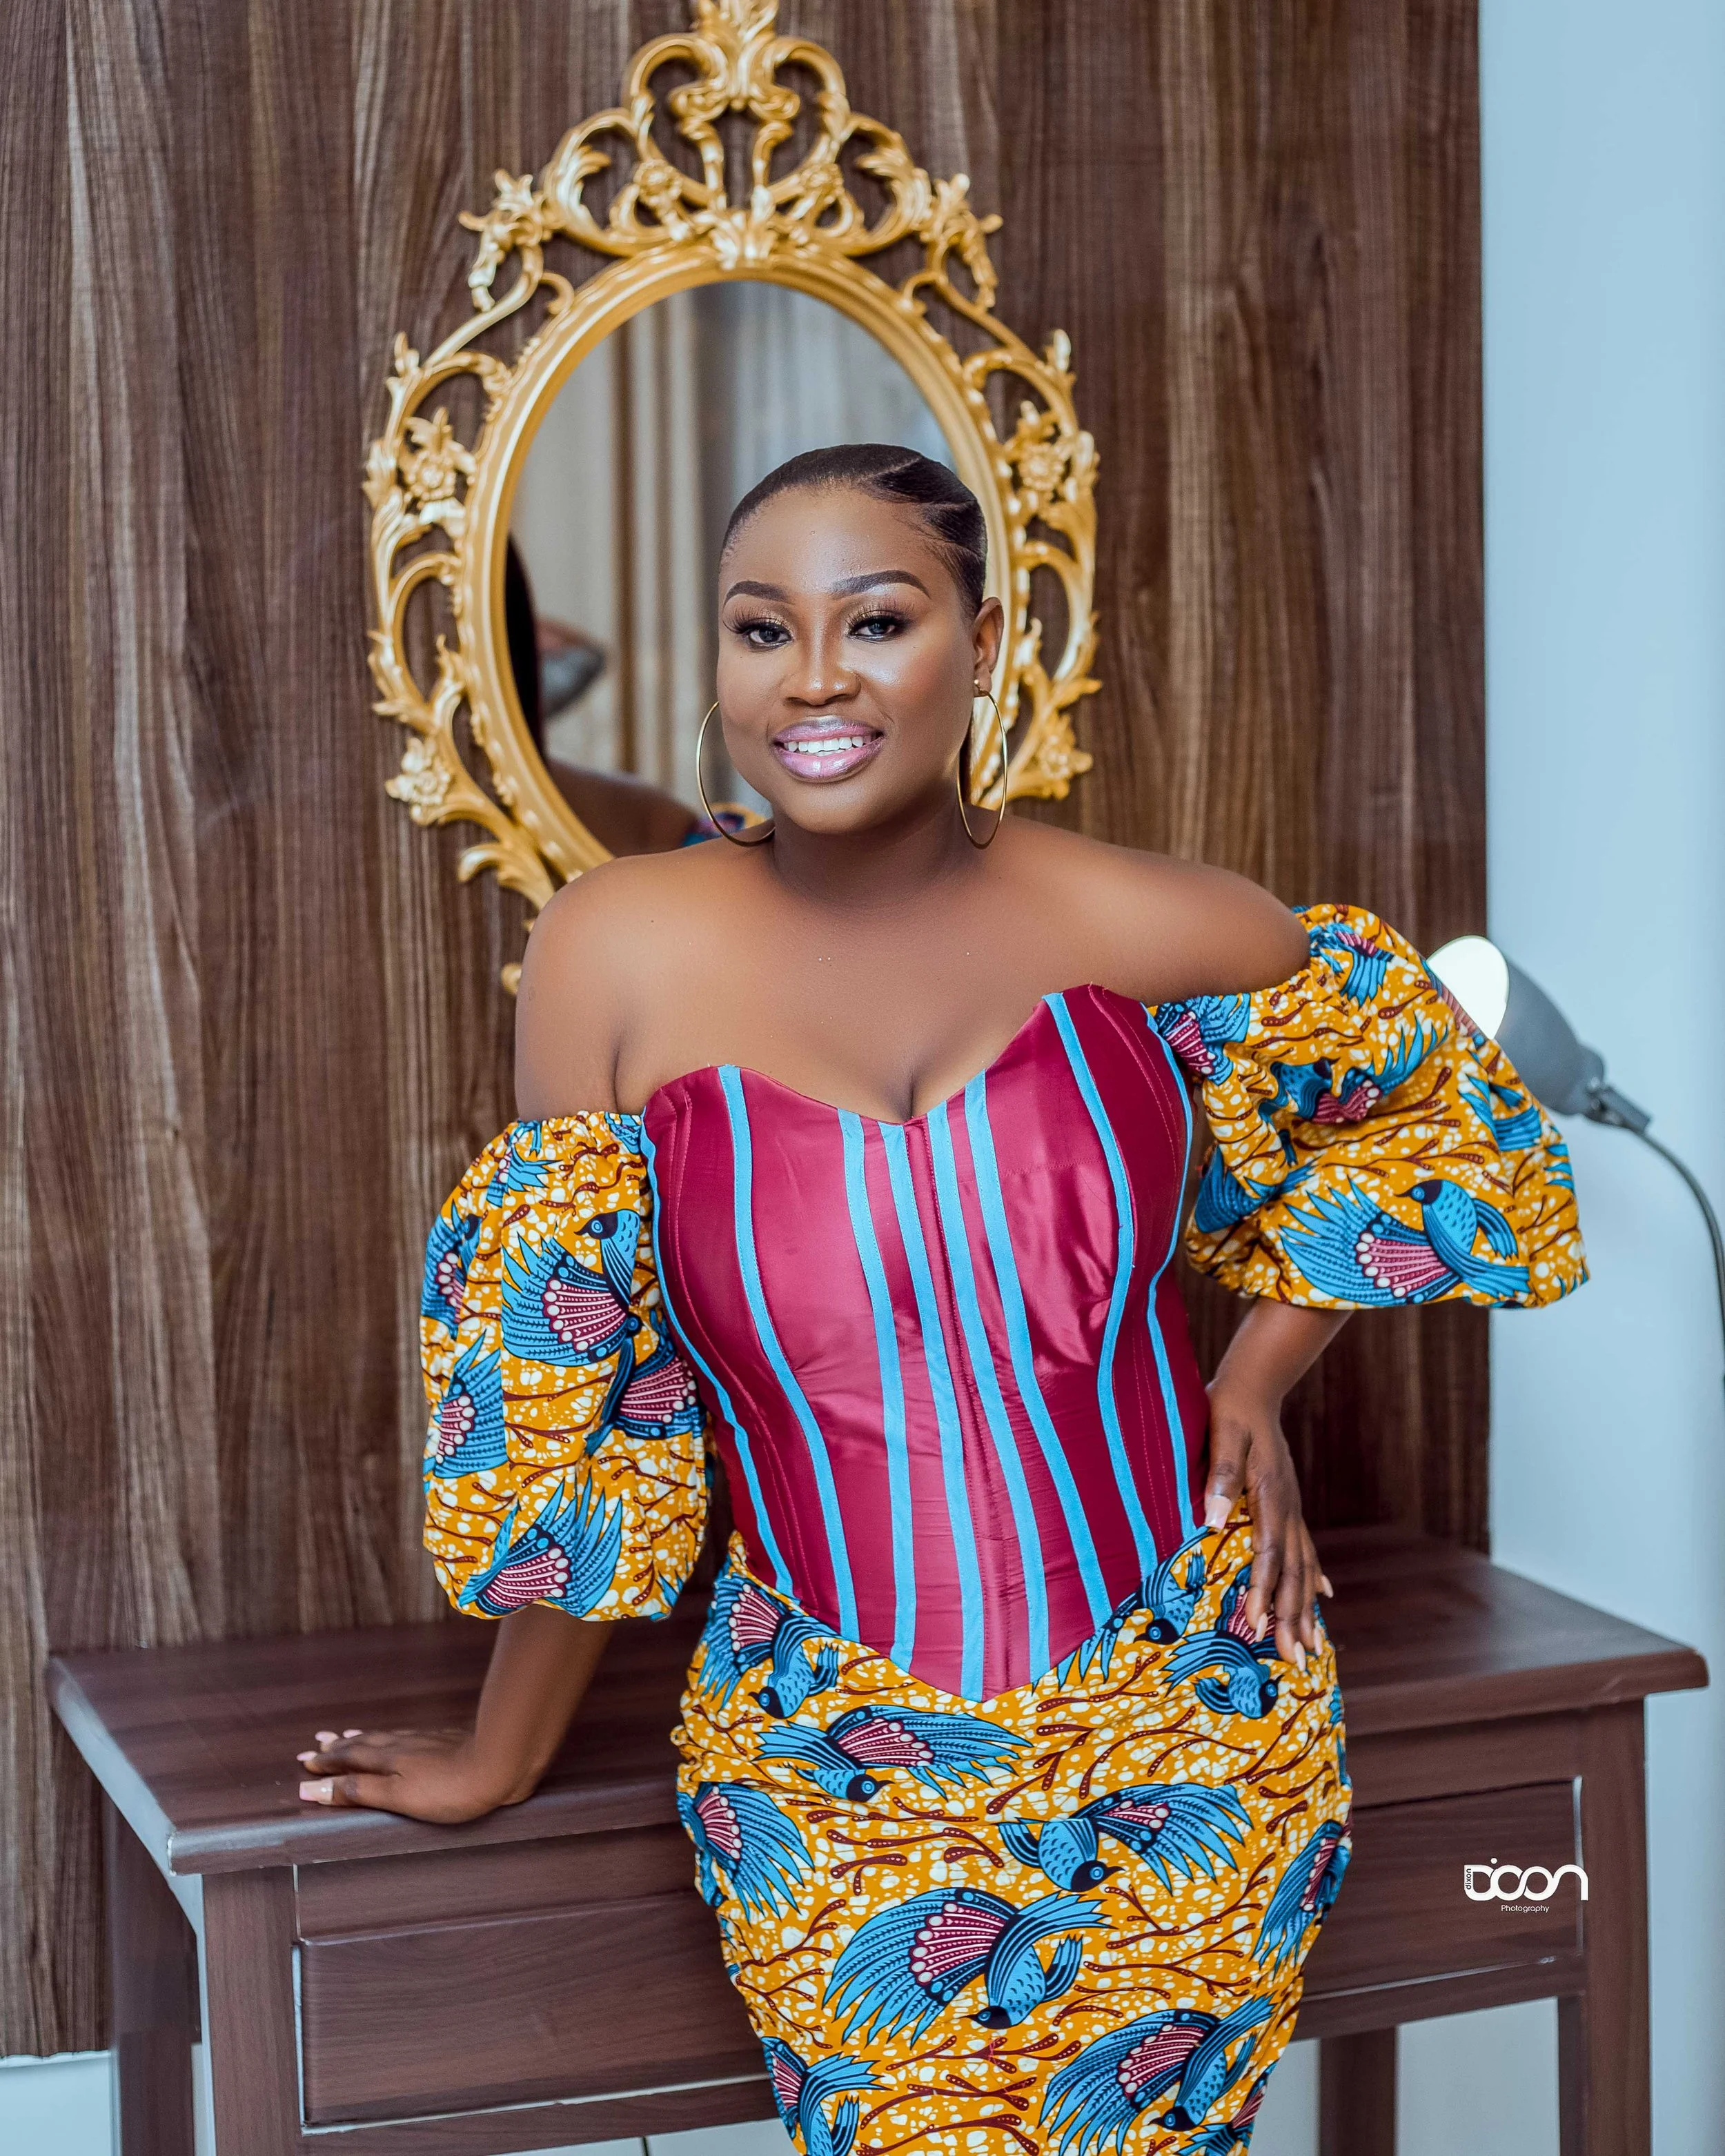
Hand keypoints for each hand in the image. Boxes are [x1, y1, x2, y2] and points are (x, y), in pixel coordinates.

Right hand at [296, 1727, 527, 1822]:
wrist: (499, 1764)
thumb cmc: (448, 1789)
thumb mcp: (397, 1796)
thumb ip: (359, 1791)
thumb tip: (314, 1788)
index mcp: (388, 1759)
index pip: (349, 1759)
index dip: (327, 1764)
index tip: (305, 1764)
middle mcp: (402, 1744)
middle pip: (363, 1743)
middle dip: (339, 1747)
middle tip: (317, 1743)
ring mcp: (425, 1740)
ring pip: (384, 1737)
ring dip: (361, 1738)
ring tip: (347, 1736)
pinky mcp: (445, 1742)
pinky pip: (405, 1737)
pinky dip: (389, 1738)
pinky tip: (397, 1740)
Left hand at [1202, 1378, 1333, 1672]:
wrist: (1255, 1384)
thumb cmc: (1228, 1409)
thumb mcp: (1219, 1435)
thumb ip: (1220, 1477)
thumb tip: (1213, 1522)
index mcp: (1270, 1495)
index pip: (1268, 1554)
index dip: (1263, 1591)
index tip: (1257, 1627)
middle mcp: (1288, 1507)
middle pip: (1294, 1572)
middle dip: (1294, 1618)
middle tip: (1298, 1662)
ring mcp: (1292, 1506)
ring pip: (1304, 1566)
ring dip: (1306, 1607)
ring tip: (1312, 1646)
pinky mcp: (1288, 1502)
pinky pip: (1305, 1548)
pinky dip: (1312, 1575)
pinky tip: (1322, 1596)